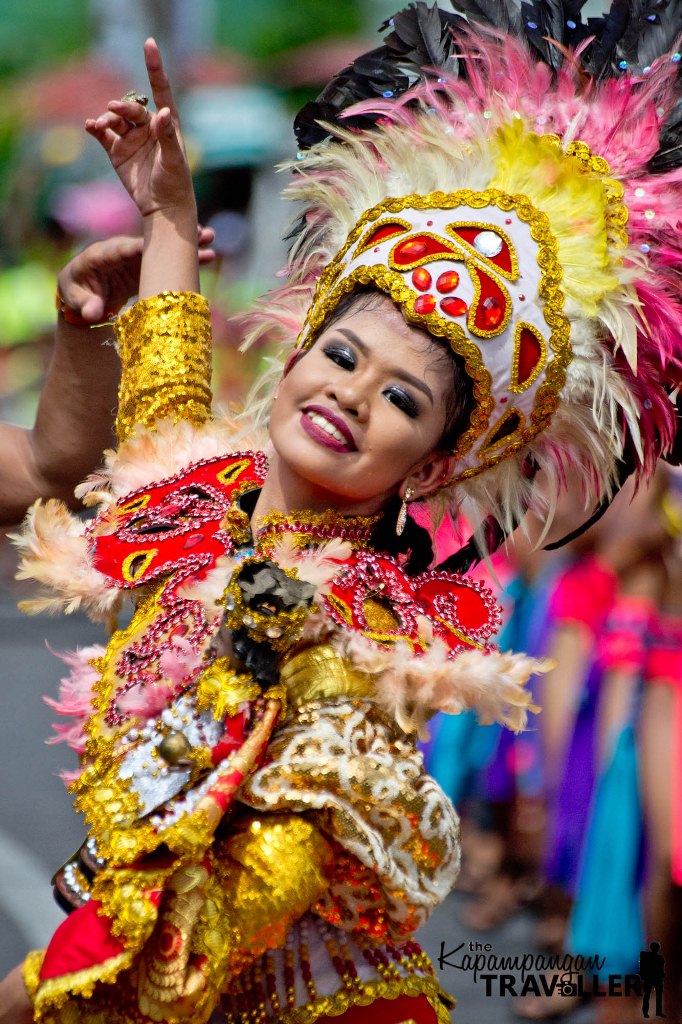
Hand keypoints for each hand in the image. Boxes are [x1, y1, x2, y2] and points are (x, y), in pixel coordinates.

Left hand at [57, 226, 215, 324]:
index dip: (140, 247)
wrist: (84, 291)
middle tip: (199, 232)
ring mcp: (136, 257)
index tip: (160, 245)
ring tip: (211, 241)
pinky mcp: (147, 266)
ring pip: (163, 249)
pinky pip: (169, 261)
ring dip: (187, 245)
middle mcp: (122, 251)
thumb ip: (84, 305)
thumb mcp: (75, 298)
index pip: (122, 249)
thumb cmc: (77, 292)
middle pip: (149, 242)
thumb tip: (93, 314)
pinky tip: (208, 256)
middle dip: (172, 238)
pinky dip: (186, 260)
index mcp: (101, 254)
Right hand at [85, 38, 193, 218]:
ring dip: (107, 118)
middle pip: (132, 108)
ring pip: (115, 120)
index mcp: (166, 124)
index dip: (155, 68)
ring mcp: (131, 139)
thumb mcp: (174, 160)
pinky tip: (90, 126)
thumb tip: (164, 111)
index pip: (160, 91)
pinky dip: (95, 128)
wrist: (163, 209)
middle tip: (114, 109)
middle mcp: (148, 128)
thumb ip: (168, 135)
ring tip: (100, 124)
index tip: (149, 45)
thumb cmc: (175, 184)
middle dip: (122, 107)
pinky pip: (103, 135)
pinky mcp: (117, 152)